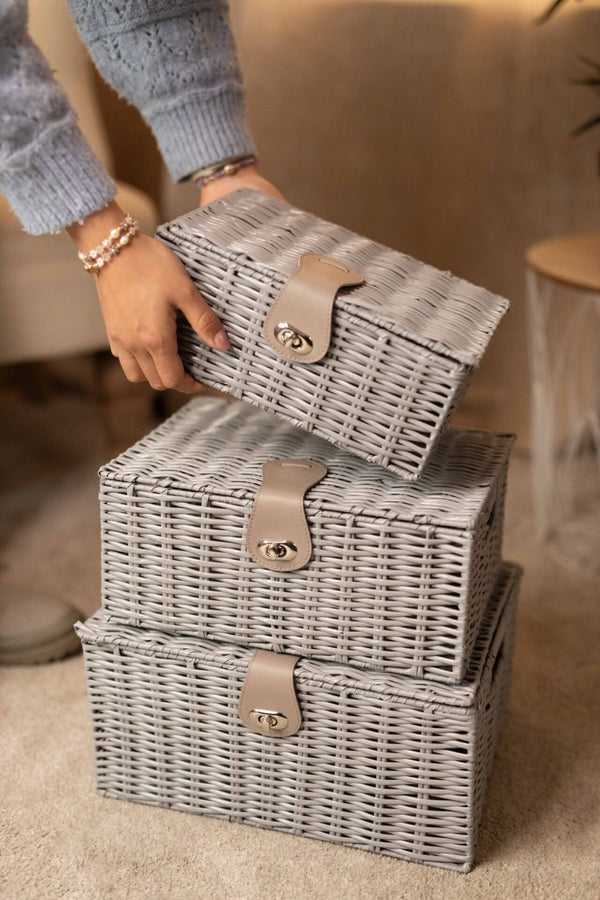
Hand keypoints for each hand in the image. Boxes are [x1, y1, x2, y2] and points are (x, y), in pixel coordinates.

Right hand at [66, 162, 282, 392]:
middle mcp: (134, 345)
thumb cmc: (149, 265)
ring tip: (169, 360)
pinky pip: (123, 360)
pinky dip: (137, 363)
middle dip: (175, 380)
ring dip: (154, 375)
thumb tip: (223, 345)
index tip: (201, 380)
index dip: (190, 385)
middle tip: (190, 368)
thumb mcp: (185, 290)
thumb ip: (204, 320)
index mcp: (155, 339)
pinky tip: (148, 347)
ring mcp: (119, 339)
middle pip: (156, 382)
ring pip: (137, 376)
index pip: (173, 379)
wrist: (112, 247)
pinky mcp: (110, 330)